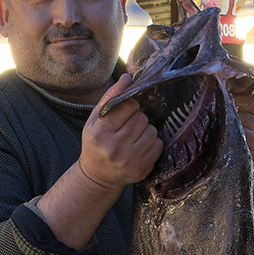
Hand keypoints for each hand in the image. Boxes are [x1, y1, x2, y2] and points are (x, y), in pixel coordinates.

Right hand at [81, 74, 160, 191]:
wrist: (98, 177)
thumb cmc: (96, 143)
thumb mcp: (95, 120)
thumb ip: (110, 98)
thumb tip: (128, 77)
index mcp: (99, 133)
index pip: (128, 106)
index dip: (130, 106)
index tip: (126, 112)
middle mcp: (113, 148)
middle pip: (141, 118)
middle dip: (138, 118)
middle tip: (129, 126)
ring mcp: (128, 160)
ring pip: (151, 131)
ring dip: (146, 130)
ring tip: (135, 136)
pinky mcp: (141, 169)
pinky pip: (158, 145)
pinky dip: (152, 143)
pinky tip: (141, 147)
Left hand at [230, 85, 253, 160]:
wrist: (235, 154)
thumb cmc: (232, 131)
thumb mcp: (235, 115)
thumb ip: (233, 104)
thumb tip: (223, 88)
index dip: (240, 101)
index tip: (226, 101)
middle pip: (251, 117)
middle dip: (234, 116)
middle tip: (221, 115)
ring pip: (249, 132)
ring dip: (234, 130)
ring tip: (223, 128)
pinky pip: (248, 146)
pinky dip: (237, 142)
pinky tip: (229, 140)